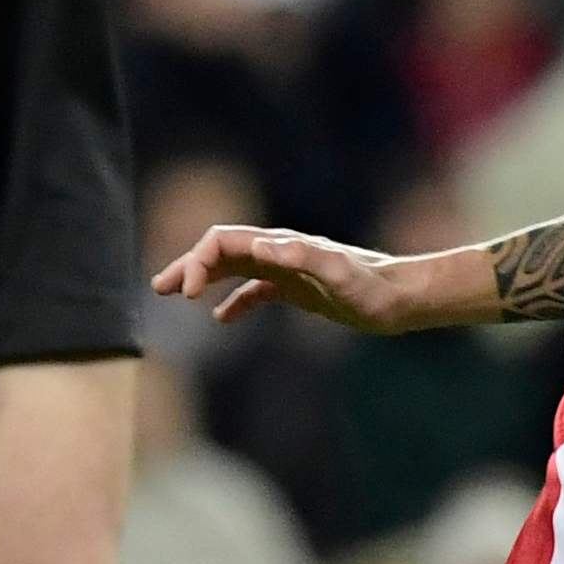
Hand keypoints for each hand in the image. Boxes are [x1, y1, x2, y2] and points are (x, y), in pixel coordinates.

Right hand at [153, 223, 432, 333]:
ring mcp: (287, 270)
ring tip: (175, 295)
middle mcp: (280, 253)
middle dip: (189, 266)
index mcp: (281, 246)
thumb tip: (260, 246)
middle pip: (221, 252)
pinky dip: (234, 301)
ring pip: (234, 268)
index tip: (189, 294)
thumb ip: (302, 258)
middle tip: (160, 288)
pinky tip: (223, 320)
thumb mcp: (340, 275)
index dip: (199, 261)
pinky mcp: (298, 289)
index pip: (224, 242)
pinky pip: (256, 291)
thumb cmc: (374, 288)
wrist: (402, 297)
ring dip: (204, 278)